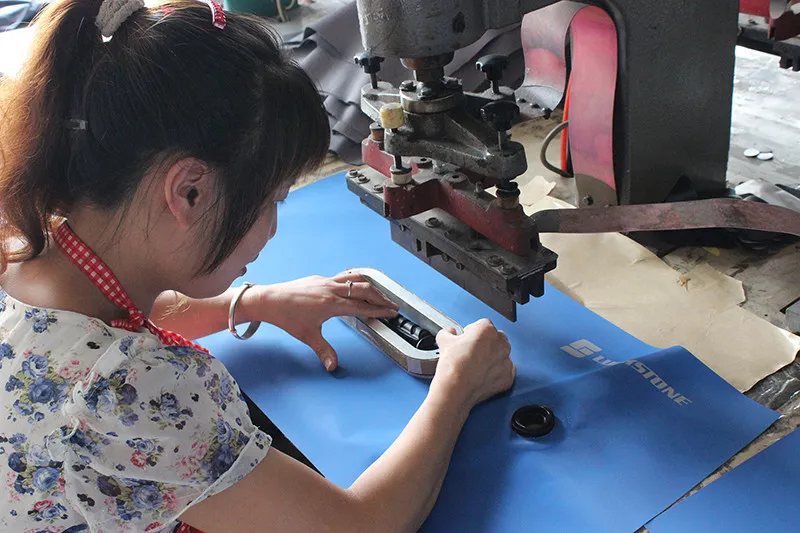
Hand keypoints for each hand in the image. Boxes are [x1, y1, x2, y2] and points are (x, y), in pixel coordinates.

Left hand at [242, 272, 398, 370]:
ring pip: (355, 279)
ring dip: (370, 286)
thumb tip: (332, 366)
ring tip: (381, 293)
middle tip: (392, 304)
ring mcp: (326, 281)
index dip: (379, 310)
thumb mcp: (307, 336)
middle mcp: (331, 289)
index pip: (362, 306)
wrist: (269, 299)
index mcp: (331, 304)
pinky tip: (358, 284)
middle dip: (381, 297)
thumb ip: (323, 351)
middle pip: (364, 290)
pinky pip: (344, 276)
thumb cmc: (286, 316)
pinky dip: (356, 279)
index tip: (391, 313)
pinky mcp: (320, 278)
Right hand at [431, 319, 514, 409]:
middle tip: (471, 352)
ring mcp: (506, 361)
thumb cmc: (453, 367)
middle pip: (495, 338)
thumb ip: (448, 332)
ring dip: (492, 357)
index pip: (482, 325)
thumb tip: (449, 333)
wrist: (456, 390)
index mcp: (487, 330)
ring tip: (476, 365)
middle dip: (485, 343)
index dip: (472, 332)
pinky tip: (483, 375)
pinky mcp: (508, 377)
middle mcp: (501, 343)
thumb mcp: (444, 341)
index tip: (466, 340)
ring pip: (501, 355)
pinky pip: (504, 371)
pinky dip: (496, 373)